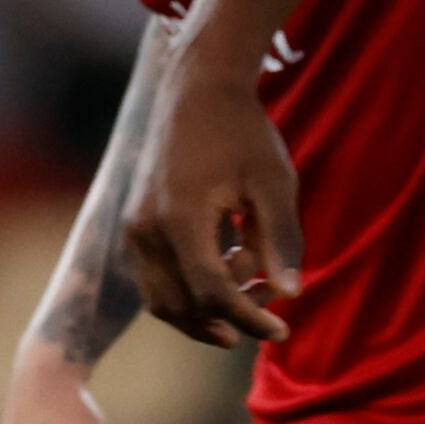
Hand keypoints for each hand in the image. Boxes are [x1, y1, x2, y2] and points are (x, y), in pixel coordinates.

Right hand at [121, 49, 305, 348]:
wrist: (196, 91)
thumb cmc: (242, 133)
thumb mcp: (274, 183)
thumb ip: (281, 240)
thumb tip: (290, 294)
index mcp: (180, 219)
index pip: (211, 293)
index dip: (248, 318)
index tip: (283, 332)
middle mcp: (146, 230)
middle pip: (180, 307)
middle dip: (228, 316)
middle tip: (270, 300)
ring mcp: (134, 230)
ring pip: (162, 300)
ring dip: (207, 307)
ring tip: (251, 278)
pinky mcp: (134, 226)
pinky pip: (157, 279)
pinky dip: (191, 287)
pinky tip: (229, 262)